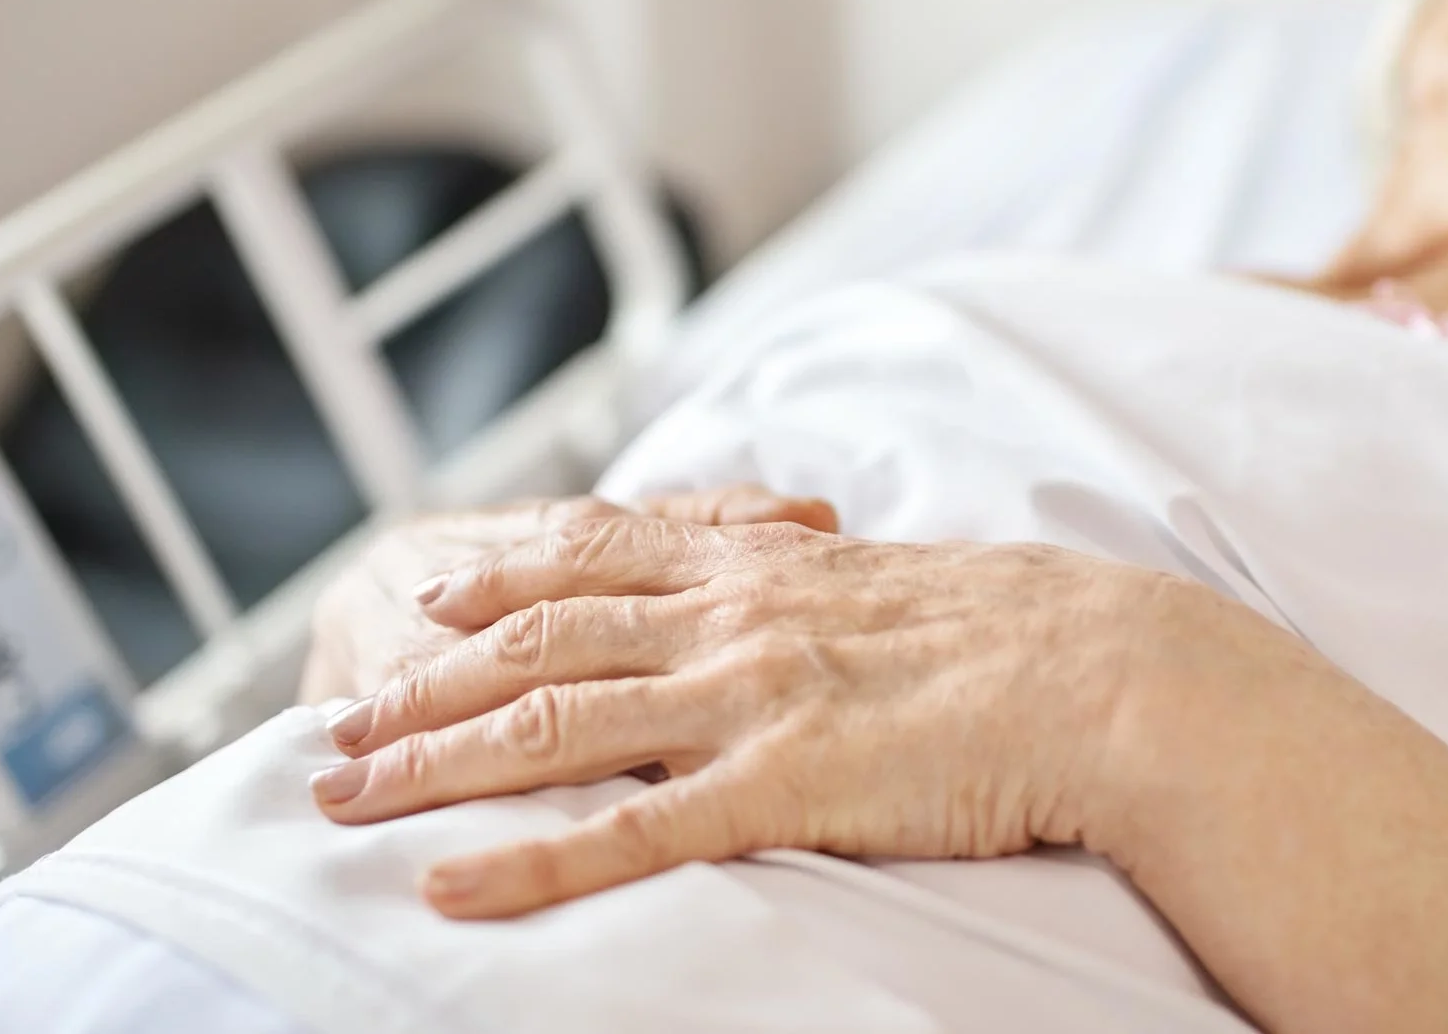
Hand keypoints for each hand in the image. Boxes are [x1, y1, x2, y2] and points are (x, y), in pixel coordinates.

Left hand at [307, 517, 1270, 919]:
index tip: (428, 588)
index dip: (503, 572)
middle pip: (540, 639)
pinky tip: (453, 891)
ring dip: (434, 760)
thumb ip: (828, 586)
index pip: (601, 555)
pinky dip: (528, 863)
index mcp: (767, 568)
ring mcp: (750, 697)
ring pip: (553, 722)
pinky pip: (629, 832)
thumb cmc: (1032, 637)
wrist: (1112, 673)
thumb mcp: (906, 583)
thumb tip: (804, 583)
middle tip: (335, 718)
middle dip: (425, 680)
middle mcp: (735, 618)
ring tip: (342, 796)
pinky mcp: (782, 783)